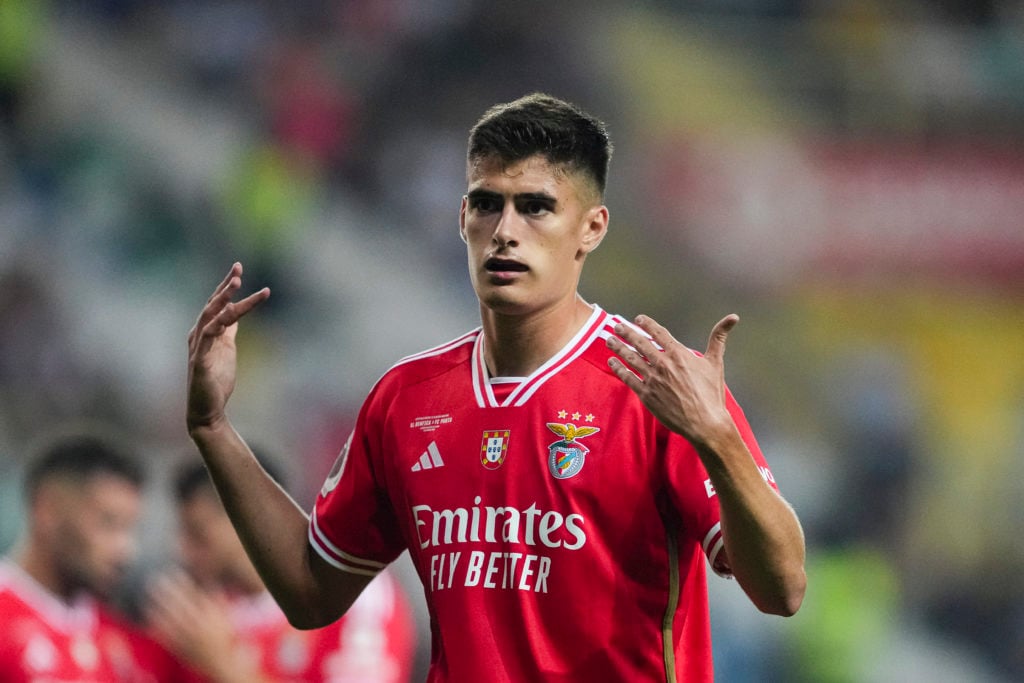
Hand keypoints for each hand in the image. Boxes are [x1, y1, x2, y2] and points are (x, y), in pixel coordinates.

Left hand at [144, 571, 241, 678]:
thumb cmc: (222, 636)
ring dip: (158, 610)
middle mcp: (198, 625)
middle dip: (168, 593)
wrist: (221, 663)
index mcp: (209, 615)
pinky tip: (148, 622)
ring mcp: (188, 638)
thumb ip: (217, 599)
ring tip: (148, 601)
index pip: (194, 595)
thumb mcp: (224, 616)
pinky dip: (157, 629)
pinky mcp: (180, 649)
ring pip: (170, 621)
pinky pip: (166, 638)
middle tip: (155, 582)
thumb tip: (208, 582)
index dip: (183, 584)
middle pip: (180, 606)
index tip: (173, 573)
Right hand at [186, 263, 268, 431]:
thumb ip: (229, 331)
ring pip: (210, 317)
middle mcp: (198, 335)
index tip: (238, 268)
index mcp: (206, 331)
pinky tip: (228, 314)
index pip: (216, 303)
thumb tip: (236, 314)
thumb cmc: (216, 379)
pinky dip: (216, 324)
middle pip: (212, 305)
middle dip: (225, 286)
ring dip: (223, 300)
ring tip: (236, 284)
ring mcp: (198, 347)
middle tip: (238, 269)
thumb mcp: (227, 348)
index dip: (226, 286)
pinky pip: (207, 338)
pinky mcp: (199, 361)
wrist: (207, 409)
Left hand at [606, 314, 738, 448]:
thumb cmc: (712, 394)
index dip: (647, 324)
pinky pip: (628, 378)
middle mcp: (663, 364)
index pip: (658, 333)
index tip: (638, 318)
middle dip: (626, 333)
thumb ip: (719, 338)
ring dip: (618, 348)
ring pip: (631, 358)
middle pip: (640, 343)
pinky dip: (618, 368)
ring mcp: (653, 379)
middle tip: (616, 326)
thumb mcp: (716, 363)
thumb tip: (733, 317)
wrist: (705, 423)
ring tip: (609, 340)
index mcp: (679, 354)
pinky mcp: (646, 395)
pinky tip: (612, 362)